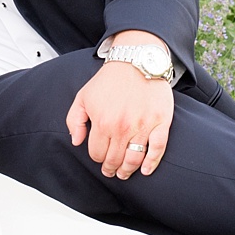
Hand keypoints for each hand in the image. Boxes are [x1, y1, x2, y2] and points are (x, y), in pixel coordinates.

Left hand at [65, 60, 174, 180]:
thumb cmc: (110, 79)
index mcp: (102, 123)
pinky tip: (145, 170)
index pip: (97, 153)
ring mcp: (142, 126)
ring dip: (128, 170)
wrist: (136, 61)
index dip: (97, 159)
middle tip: (111, 171)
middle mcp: (122, 128)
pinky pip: (157, 149)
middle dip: (111, 169)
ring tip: (125, 173)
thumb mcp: (83, 96)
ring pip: (134, 159)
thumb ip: (74, 120)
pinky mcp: (160, 122)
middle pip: (114, 160)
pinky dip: (151, 163)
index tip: (100, 158)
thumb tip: (76, 141)